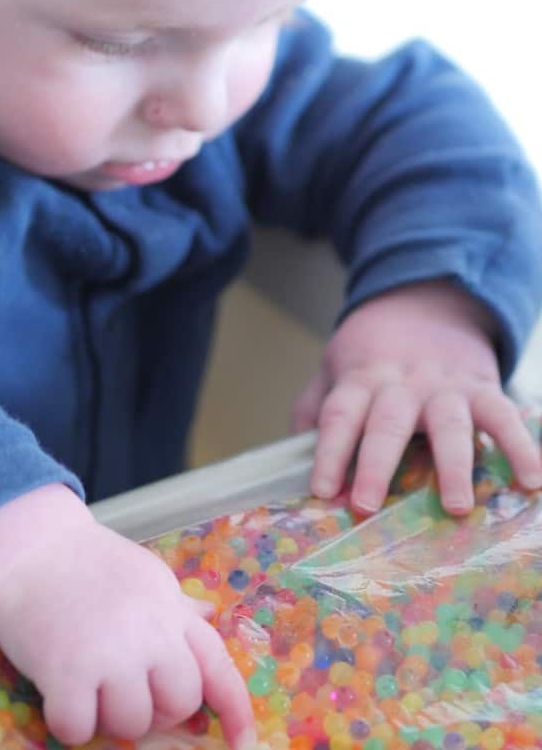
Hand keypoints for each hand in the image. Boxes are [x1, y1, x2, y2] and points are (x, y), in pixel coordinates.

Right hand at [0, 485, 254, 748]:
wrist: (28, 546)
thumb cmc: (86, 562)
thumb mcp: (143, 574)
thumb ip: (175, 605)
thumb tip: (209, 616)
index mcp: (170, 608)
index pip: (217, 665)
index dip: (236, 709)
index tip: (243, 742)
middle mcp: (150, 632)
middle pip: (178, 704)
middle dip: (154, 709)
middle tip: (123, 687)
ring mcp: (110, 653)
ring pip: (131, 726)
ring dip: (108, 717)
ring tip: (87, 681)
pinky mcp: (67, 671)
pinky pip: (79, 730)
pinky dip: (68, 721)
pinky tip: (59, 692)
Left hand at [292, 280, 541, 515]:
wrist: (424, 300)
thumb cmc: (373, 351)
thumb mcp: (334, 368)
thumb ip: (313, 408)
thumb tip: (289, 457)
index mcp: (359, 380)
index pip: (337, 416)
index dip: (327, 452)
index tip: (321, 490)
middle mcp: (400, 383)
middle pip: (386, 424)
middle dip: (375, 465)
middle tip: (367, 506)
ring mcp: (444, 386)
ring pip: (448, 424)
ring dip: (453, 466)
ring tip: (456, 507)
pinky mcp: (482, 387)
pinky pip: (503, 417)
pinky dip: (520, 447)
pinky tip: (532, 482)